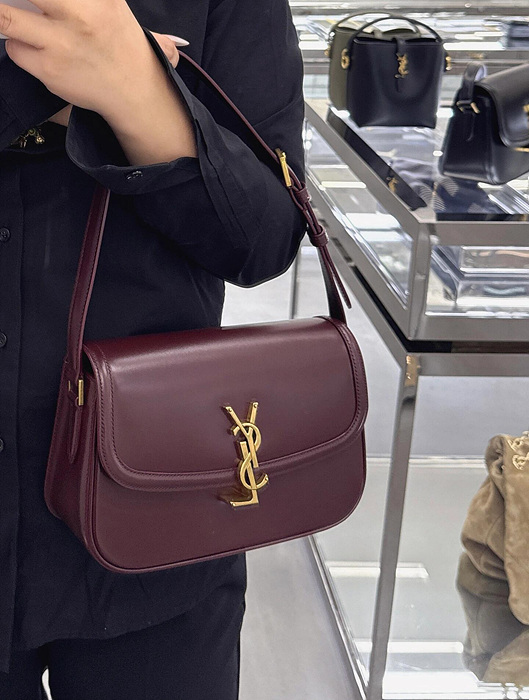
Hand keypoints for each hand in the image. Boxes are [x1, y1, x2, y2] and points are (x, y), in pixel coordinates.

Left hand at [0, 1, 188, 121]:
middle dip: (5, 2)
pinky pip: (15, 49)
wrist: (134, 90)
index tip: (34, 0)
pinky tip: (37, 49)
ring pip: (6, 18)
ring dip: (2, 15)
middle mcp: (79, 16)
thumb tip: (35, 0)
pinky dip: (20, 46)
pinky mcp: (50, 69)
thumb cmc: (116, 42)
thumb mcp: (107, 3)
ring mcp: (62, 43)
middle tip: (5, 3)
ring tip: (10, 18)